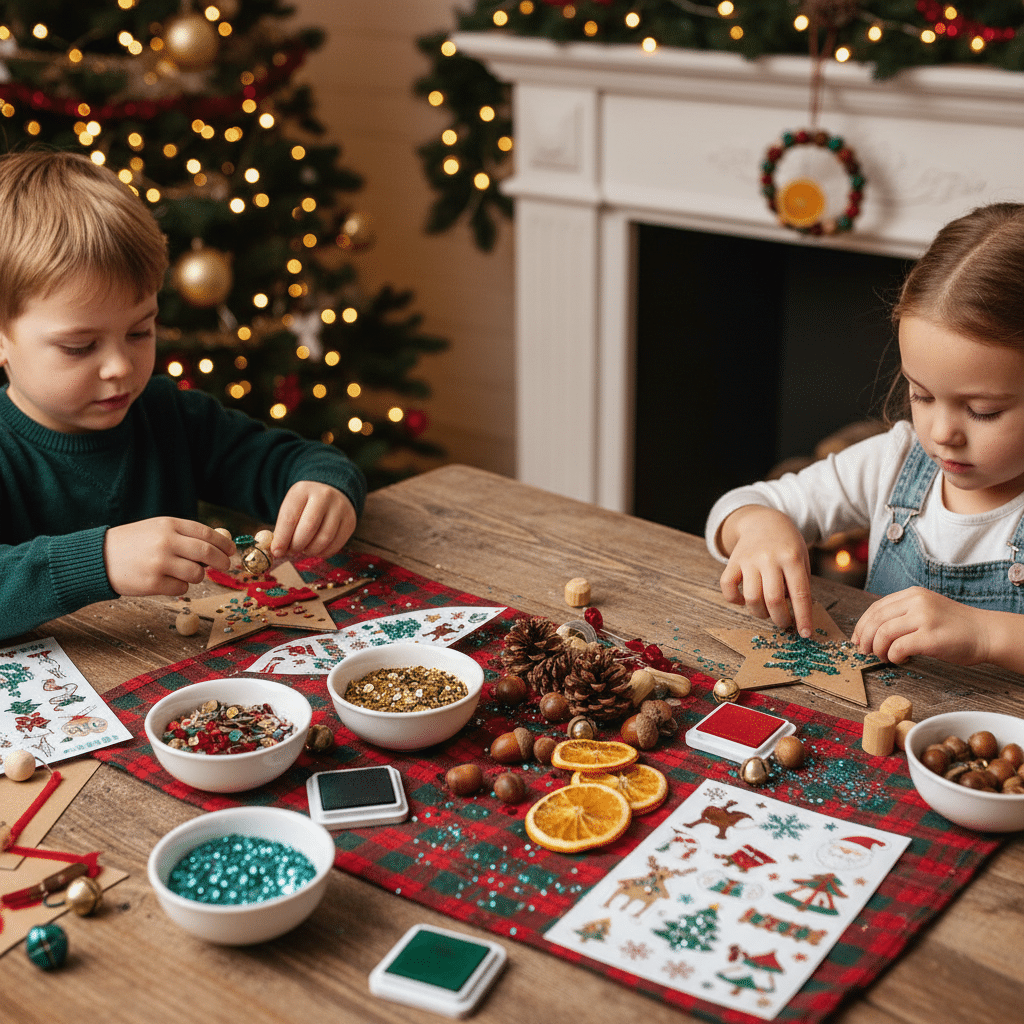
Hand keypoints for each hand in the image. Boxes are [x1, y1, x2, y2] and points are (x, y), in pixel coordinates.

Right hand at [104, 518, 234, 596]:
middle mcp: (165, 542)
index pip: (206, 533)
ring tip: (183, 573)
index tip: (231, 550)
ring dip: (196, 576)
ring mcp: (159, 563)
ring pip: (196, 574)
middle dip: (221, 561)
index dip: (223, 543)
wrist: (98, 558)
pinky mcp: (152, 583)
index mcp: (168, 525)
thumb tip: (218, 547)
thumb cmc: (133, 543)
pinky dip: (180, 587)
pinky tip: (166, 581)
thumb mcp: (157, 529)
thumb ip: (184, 535)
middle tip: (226, 566)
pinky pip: (181, 589)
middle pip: (207, 553)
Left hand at [271, 481, 356, 559]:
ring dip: (310, 550)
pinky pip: (335, 545)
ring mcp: (340, 508)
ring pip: (323, 539)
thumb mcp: (292, 506)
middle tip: (291, 551)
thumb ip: (283, 527)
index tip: (276, 552)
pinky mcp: (350, 521)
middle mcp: (324, 496)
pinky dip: (323, 553)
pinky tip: (317, 549)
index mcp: (303, 490)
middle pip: (308, 529)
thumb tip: (277, 551)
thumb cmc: (306, 504)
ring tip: (304, 548)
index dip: (282, 539)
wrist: (332, 491)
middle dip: (296, 545)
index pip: (290, 518)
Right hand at [718, 506, 813, 636]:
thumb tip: (795, 615)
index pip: (800, 594)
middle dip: (781, 619)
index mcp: (791, 558)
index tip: (806, 634)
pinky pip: (727, 587)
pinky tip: (744, 600)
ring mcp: (748, 560)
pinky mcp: (733, 561)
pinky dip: (735, 600)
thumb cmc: (786, 545)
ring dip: (760, 613)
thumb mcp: (801, 559)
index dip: (803, 618)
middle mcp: (769, 558)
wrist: (764, 521)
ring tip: (766, 612)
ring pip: (751, 598)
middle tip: (784, 623)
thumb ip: (799, 584)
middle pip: (773, 599)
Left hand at [852, 587, 987, 664]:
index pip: (876, 608)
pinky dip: (893, 656)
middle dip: (865, 638)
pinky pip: (898, 648)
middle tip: (865, 652)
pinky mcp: (930, 637)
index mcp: (912, 594)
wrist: (986, 633)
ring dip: (878, 649)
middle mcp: (916, 602)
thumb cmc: (955, 626)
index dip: (862, 625)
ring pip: (883, 633)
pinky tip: (901, 659)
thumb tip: (872, 632)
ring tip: (884, 657)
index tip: (857, 639)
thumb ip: (903, 614)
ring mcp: (924, 618)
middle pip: (876, 620)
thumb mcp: (926, 609)